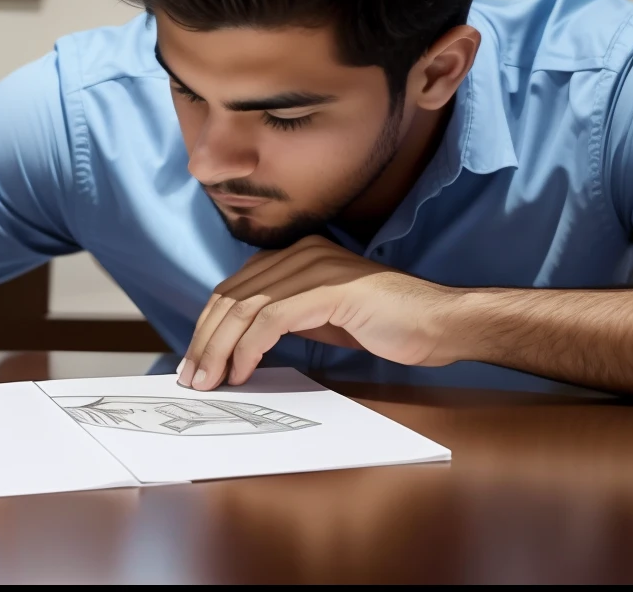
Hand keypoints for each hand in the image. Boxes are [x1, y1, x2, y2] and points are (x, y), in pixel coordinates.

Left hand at [179, 235, 460, 390]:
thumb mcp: (322, 316)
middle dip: (205, 340)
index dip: (208, 327)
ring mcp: (314, 267)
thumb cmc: (386, 324)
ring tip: (209, 381)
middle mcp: (299, 252)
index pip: (234, 289)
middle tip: (192, 378)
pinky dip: (249, 347)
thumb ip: (285, 318)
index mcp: (295, 254)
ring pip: (245, 308)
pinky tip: (242, 371)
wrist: (440, 322)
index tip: (195, 362)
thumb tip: (241, 345)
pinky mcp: (328, 288)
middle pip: (231, 296)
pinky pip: (271, 319)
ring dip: (219, 349)